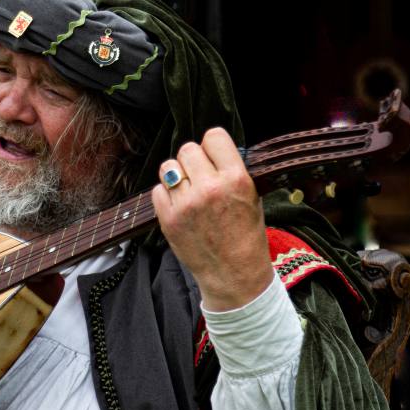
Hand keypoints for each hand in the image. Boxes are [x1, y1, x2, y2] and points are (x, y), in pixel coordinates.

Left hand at [151, 128, 273, 310]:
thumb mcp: (252, 197)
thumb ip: (232, 171)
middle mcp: (209, 188)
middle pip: (187, 149)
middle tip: (199, 176)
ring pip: (168, 167)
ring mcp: (186, 204)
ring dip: (176, 175)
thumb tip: (213, 151)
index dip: (212, 145)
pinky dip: (165, 195)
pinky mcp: (168, 219)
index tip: (213, 156)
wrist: (233, 273)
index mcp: (236, 179)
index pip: (213, 136)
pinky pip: (157, 190)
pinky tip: (179, 205)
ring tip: (188, 190)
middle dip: (193, 160)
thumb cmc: (245, 235)